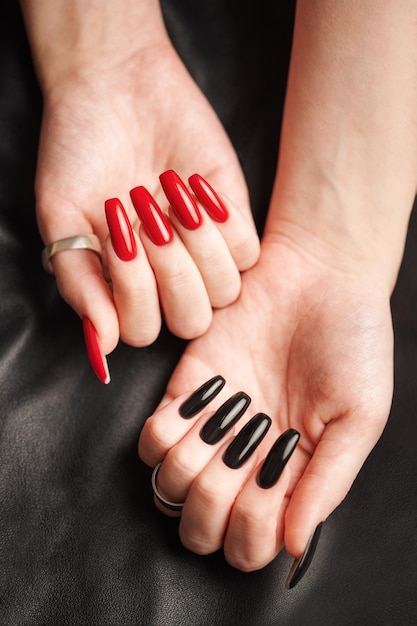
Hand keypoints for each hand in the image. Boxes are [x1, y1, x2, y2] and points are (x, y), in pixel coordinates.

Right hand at [34, 35, 257, 367]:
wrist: (115, 88)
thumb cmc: (80, 153)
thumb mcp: (62, 218)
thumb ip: (79, 283)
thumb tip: (102, 346)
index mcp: (125, 286)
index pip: (143, 331)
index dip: (134, 292)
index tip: (114, 236)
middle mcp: (167, 277)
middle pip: (191, 320)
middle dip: (171, 272)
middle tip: (146, 215)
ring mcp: (203, 251)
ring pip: (225, 292)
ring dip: (197, 246)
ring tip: (168, 196)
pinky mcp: (233, 218)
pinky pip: (248, 251)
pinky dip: (221, 222)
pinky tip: (194, 186)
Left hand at [138, 226, 392, 570]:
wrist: (318, 274)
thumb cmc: (351, 341)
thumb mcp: (359, 416)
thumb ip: (328, 483)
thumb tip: (293, 547)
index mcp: (290, 475)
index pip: (250, 544)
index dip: (253, 532)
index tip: (271, 490)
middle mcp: (245, 458)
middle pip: (201, 526)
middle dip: (214, 507)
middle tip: (243, 462)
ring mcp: (212, 426)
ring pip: (169, 487)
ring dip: (190, 469)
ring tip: (225, 429)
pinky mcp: (186, 389)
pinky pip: (151, 438)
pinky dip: (165, 435)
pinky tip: (199, 411)